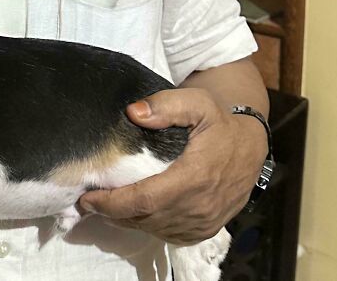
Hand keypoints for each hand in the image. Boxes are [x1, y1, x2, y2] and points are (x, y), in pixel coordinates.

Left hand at [79, 88, 267, 243]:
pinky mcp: (205, 229)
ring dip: (127, 219)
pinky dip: (146, 225)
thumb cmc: (218, 121)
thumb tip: (133, 112)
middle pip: (145, 218)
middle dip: (112, 211)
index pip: (145, 200)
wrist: (249, 145)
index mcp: (195, 177)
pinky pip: (168, 234)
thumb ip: (165, 105)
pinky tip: (132, 212)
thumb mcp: (196, 102)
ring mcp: (204, 222)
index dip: (112, 202)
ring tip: (104, 204)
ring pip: (154, 229)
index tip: (87, 196)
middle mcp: (200, 207)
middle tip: (88, 198)